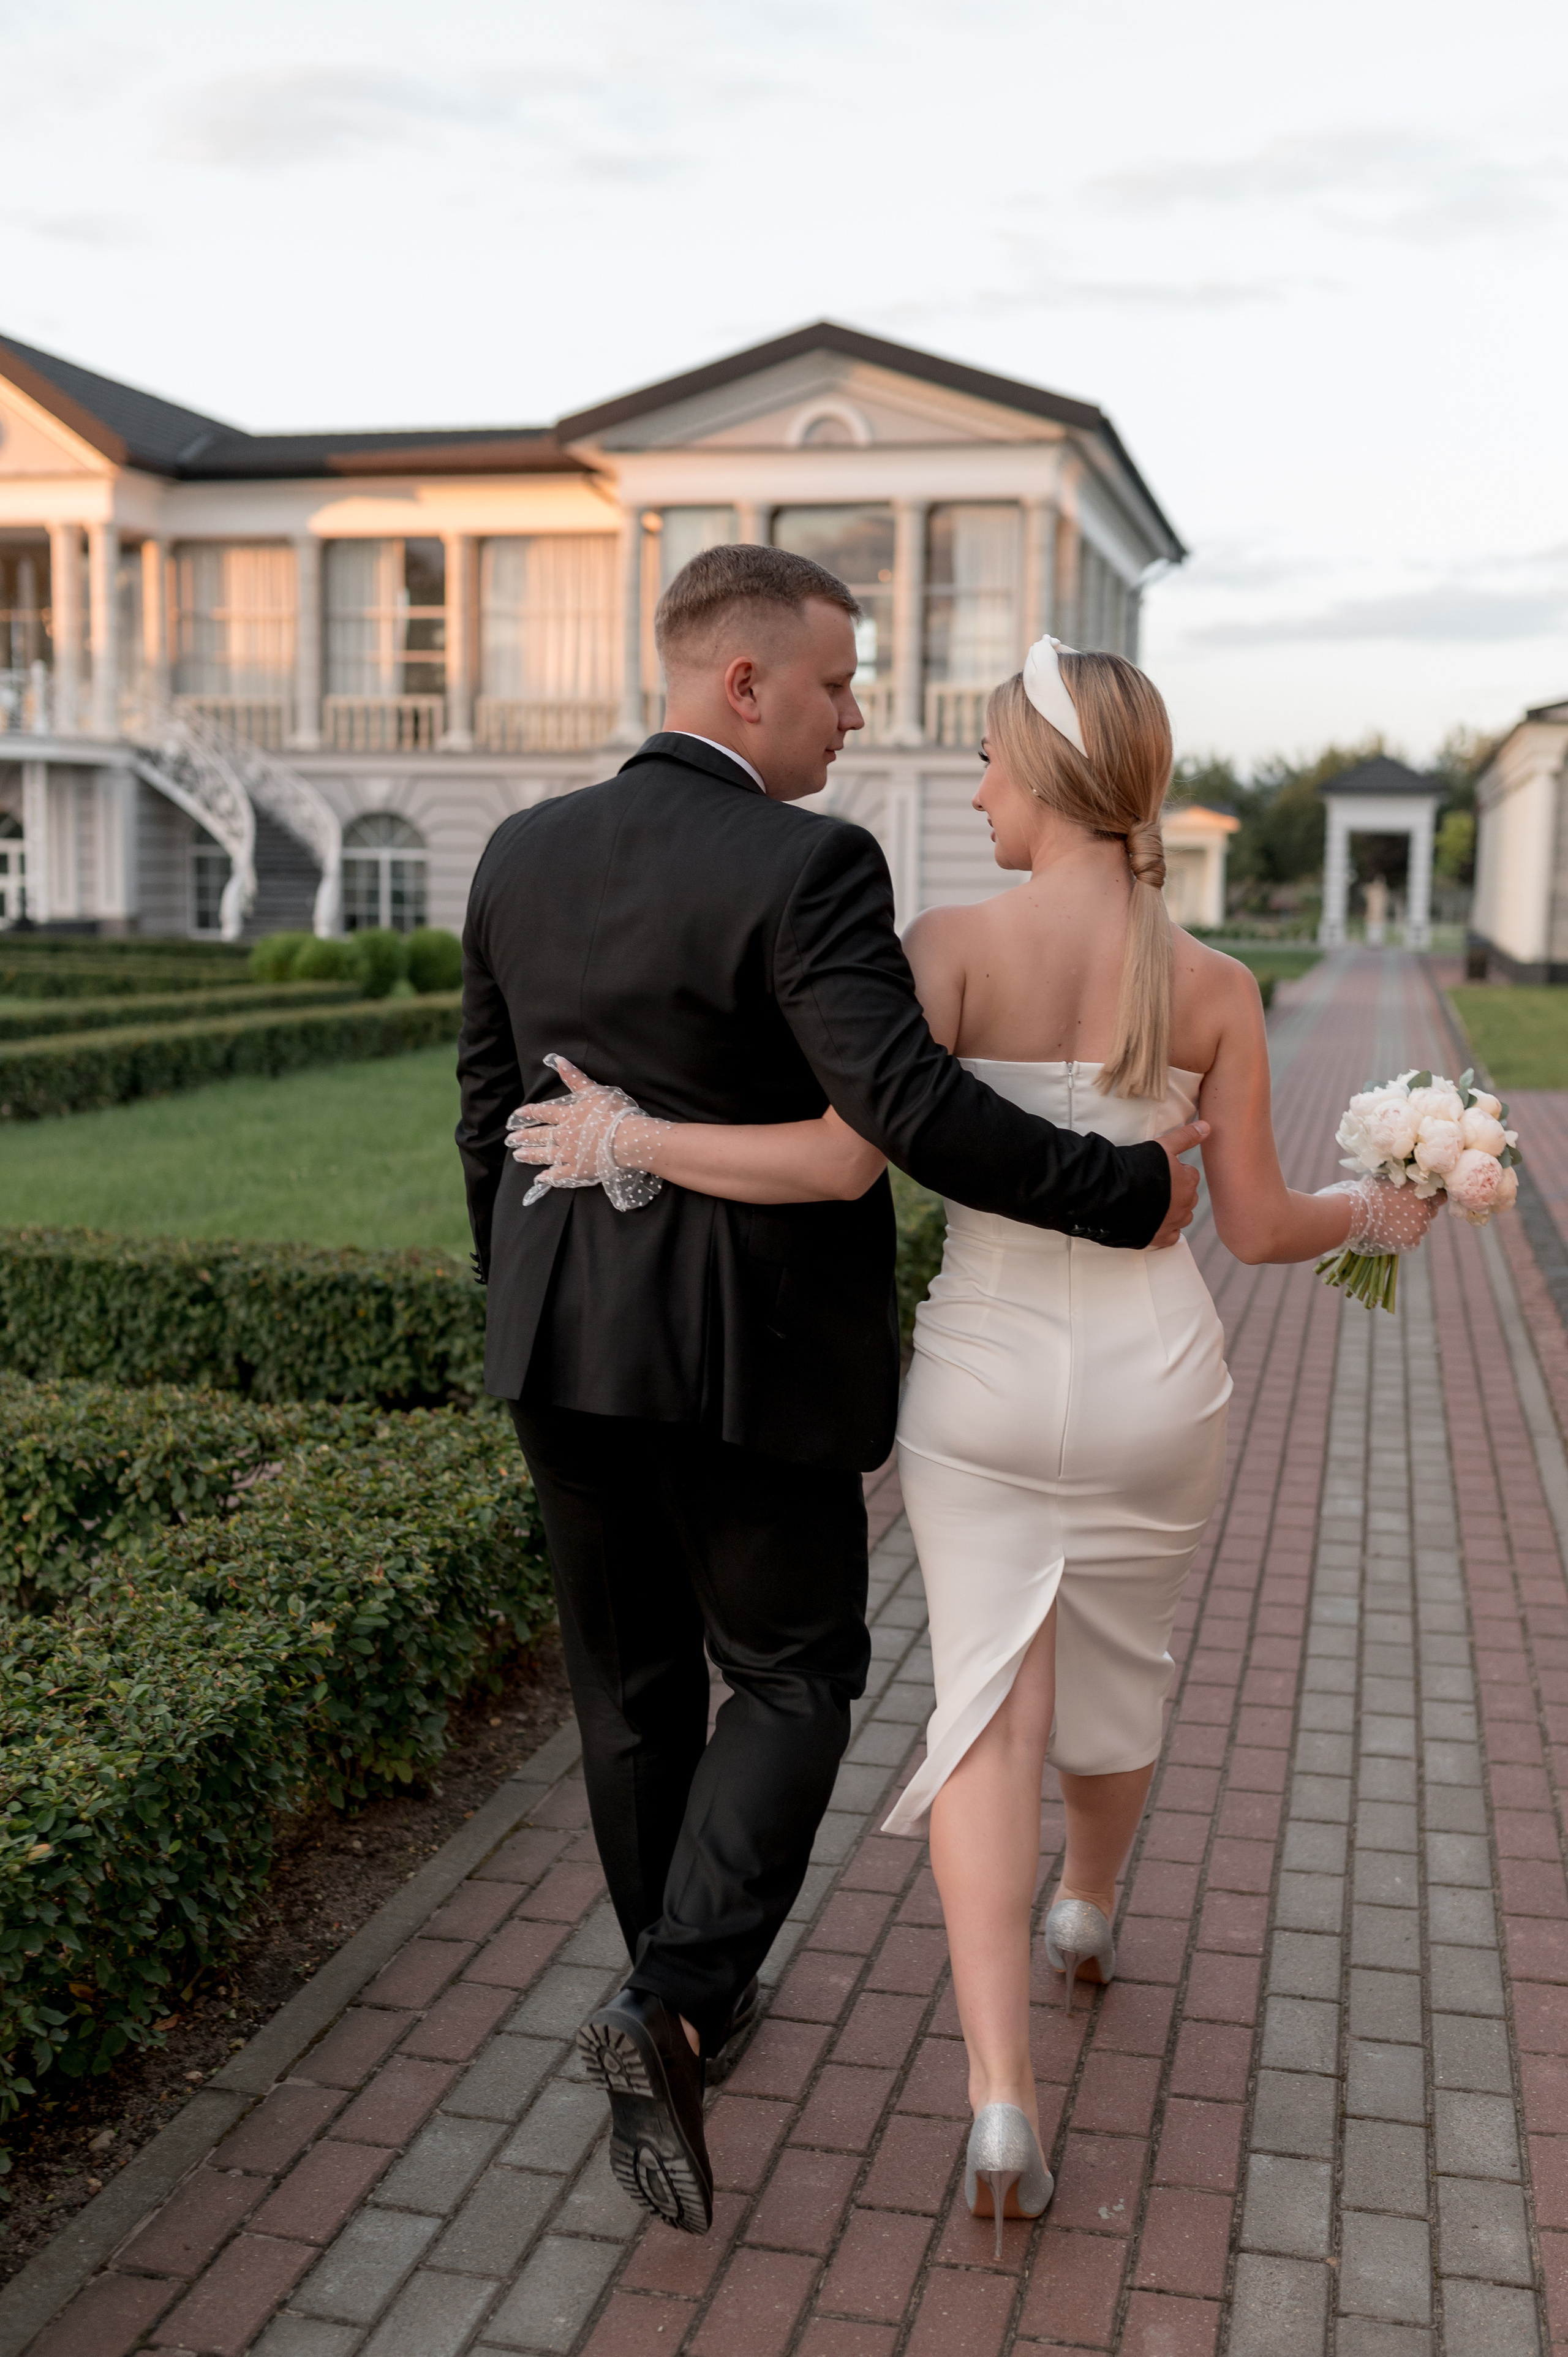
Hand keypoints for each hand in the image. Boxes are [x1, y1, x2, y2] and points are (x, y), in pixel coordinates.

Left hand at [506, 1056, 623, 1188]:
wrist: (625, 1139)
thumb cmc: (613, 1113)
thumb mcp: (594, 1091)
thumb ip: (575, 1078)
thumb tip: (558, 1060)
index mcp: (568, 1115)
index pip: (544, 1113)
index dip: (531, 1113)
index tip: (518, 1115)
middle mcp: (563, 1135)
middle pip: (540, 1136)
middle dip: (524, 1137)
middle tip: (510, 1140)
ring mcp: (569, 1154)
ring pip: (545, 1154)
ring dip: (531, 1155)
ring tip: (518, 1155)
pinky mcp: (577, 1170)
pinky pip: (559, 1175)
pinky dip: (549, 1176)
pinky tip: (539, 1178)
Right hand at [1148, 1119, 1209, 1249]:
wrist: (1113, 1194)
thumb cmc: (1137, 1168)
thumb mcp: (1163, 1146)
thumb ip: (1186, 1137)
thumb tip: (1208, 1126)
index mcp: (1187, 1182)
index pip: (1191, 1175)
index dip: (1177, 1172)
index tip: (1161, 1170)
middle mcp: (1184, 1205)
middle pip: (1188, 1197)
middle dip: (1177, 1192)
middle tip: (1157, 1186)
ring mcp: (1171, 1223)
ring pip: (1182, 1217)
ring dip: (1174, 1211)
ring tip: (1156, 1203)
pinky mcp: (1157, 1237)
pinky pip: (1170, 1237)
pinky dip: (1165, 1230)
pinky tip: (1155, 1222)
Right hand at [1316, 1176, 1440, 1253]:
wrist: (1355, 1215)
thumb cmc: (1368, 1193)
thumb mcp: (1390, 1179)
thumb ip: (1405, 1182)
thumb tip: (1411, 1179)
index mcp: (1421, 1192)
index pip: (1440, 1195)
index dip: (1432, 1196)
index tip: (1423, 1197)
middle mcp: (1425, 1210)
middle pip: (1432, 1211)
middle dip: (1422, 1210)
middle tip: (1404, 1209)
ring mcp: (1419, 1228)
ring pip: (1423, 1226)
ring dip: (1414, 1223)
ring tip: (1394, 1221)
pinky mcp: (1411, 1242)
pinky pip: (1414, 1238)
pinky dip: (1407, 1235)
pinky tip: (1392, 1230)